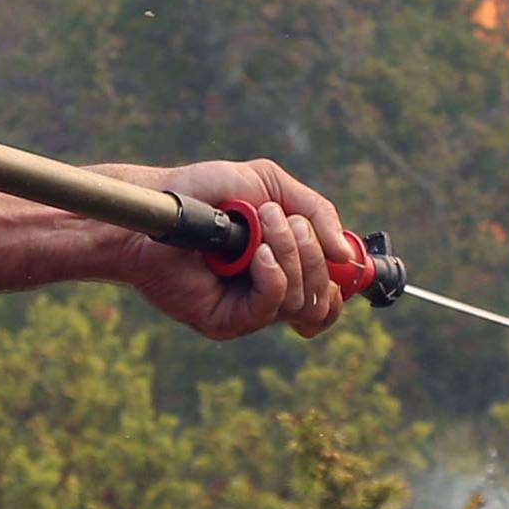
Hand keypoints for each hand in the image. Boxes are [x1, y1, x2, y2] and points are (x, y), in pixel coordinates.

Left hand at [102, 155, 354, 341]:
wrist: (161, 204)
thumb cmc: (207, 192)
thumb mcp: (272, 187)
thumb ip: (317, 212)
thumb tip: (346, 256)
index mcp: (285, 269)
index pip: (329, 298)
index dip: (342, 279)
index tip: (342, 253)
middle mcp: (269, 294)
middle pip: (322, 299)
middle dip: (312, 252)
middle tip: (281, 218)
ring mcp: (248, 310)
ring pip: (301, 302)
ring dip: (291, 254)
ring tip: (264, 222)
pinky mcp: (226, 321)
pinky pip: (269, 308)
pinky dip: (273, 276)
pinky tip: (257, 254)